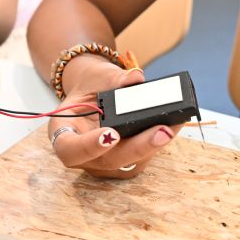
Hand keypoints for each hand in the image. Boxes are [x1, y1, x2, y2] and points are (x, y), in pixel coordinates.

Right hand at [46, 56, 181, 178]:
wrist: (95, 92)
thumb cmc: (91, 86)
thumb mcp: (96, 76)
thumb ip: (113, 78)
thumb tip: (136, 78)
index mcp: (64, 132)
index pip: (70, 149)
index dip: (90, 146)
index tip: (111, 134)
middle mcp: (83, 155)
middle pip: (109, 160)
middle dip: (138, 147)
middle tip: (162, 131)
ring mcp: (104, 163)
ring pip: (130, 163)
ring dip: (154, 145)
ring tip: (175, 123)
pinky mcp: (125, 163)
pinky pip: (142, 157)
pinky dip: (158, 141)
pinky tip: (174, 124)